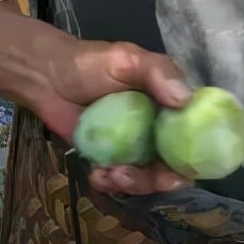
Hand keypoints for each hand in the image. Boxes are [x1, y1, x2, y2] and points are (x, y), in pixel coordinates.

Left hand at [30, 38, 195, 196]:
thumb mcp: (128, 59)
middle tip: (131, 176)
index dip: (195, 158)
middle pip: (173, 166)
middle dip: (157, 179)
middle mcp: (158, 129)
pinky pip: (118, 180)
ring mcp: (134, 146)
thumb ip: (158, 73)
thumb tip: (185, 99)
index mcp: (171, 105)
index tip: (179, 170)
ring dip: (132, 184)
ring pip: (146, 178)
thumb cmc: (91, 63)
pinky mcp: (110, 158)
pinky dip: (110, 183)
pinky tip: (96, 174)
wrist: (47, 77)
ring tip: (108, 174)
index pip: (197, 136)